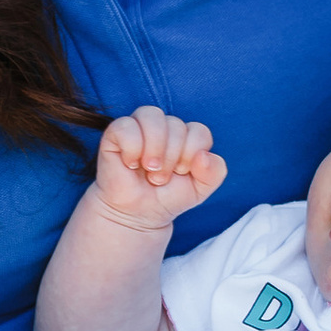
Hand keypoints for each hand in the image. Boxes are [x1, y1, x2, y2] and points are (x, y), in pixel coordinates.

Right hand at [91, 109, 225, 232]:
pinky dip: (132, 147)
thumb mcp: (200, 190)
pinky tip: (131, 164)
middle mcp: (164, 127)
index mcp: (186, 136)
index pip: (199, 131)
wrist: (138, 215)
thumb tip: (203, 155)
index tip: (181, 172)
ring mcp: (139, 127)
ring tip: (150, 169)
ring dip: (154, 148)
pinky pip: (126, 126)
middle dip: (172, 157)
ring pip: (151, 115)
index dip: (192, 154)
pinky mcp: (115, 133)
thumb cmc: (168, 197)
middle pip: (176, 124)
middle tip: (161, 178)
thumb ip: (215, 172)